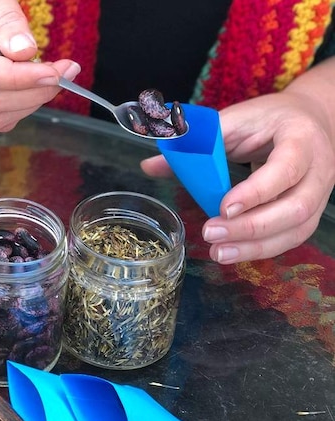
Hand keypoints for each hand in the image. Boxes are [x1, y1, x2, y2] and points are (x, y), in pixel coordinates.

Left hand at [141, 92, 334, 263]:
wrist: (310, 120)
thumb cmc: (268, 120)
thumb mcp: (233, 120)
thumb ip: (195, 142)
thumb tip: (150, 165)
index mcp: (302, 138)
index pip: (286, 168)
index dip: (256, 191)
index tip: (223, 207)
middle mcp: (319, 169)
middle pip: (295, 207)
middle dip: (252, 226)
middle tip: (211, 233)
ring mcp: (319, 194)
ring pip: (296, 229)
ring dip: (256, 246)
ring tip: (218, 253)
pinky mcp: (311, 212)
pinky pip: (291, 237)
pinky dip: (262, 249)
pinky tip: (233, 253)